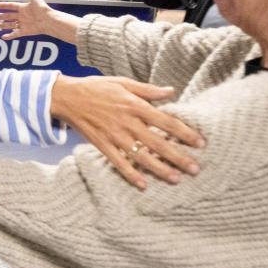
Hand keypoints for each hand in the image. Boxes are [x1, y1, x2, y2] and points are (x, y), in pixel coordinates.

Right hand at [0, 0, 79, 43]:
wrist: (48, 20)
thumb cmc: (42, 9)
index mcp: (23, 7)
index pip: (11, 6)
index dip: (4, 5)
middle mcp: (22, 16)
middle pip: (9, 16)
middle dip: (1, 16)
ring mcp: (23, 24)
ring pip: (10, 25)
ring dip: (3, 25)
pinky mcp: (25, 31)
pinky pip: (15, 34)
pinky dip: (10, 36)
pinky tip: (4, 36)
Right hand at [51, 76, 203, 189]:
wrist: (67, 97)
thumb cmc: (97, 87)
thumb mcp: (123, 82)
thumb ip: (148, 90)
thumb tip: (171, 91)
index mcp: (135, 105)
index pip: (166, 121)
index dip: (184, 132)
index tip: (200, 143)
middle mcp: (127, 122)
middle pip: (157, 142)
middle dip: (178, 156)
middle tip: (195, 169)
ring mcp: (114, 136)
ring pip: (141, 156)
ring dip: (159, 169)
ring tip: (176, 179)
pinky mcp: (102, 145)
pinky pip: (118, 162)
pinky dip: (130, 174)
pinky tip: (143, 185)